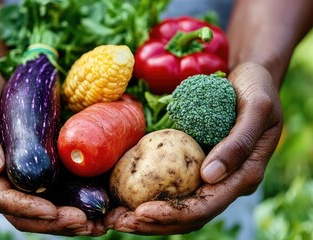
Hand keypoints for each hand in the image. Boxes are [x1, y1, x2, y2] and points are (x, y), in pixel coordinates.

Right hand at [0, 65, 105, 235]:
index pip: (1, 199)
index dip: (26, 208)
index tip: (52, 211)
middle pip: (24, 213)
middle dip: (53, 222)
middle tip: (85, 223)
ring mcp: (18, 177)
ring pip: (40, 210)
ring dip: (66, 220)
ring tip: (95, 224)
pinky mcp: (35, 169)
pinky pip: (53, 193)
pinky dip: (72, 203)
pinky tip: (94, 207)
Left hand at [104, 62, 282, 234]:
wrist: (249, 79)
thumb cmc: (256, 89)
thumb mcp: (256, 108)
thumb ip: (238, 142)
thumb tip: (210, 175)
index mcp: (243, 176)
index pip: (206, 206)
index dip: (174, 214)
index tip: (141, 212)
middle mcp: (226, 183)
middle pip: (189, 215)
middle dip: (153, 223)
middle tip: (117, 222)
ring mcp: (211, 176)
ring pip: (178, 207)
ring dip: (147, 217)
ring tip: (115, 218)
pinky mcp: (196, 166)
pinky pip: (172, 187)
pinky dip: (149, 195)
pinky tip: (125, 197)